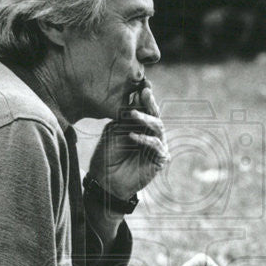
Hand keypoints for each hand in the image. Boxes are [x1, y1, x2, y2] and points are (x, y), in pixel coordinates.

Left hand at [87, 82, 168, 199]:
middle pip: (155, 114)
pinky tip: (132, 136)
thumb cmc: (108, 155)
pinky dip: (144, 139)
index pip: (146, 108)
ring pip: (158, 126)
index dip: (145, 96)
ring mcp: (157, 146)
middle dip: (149, 102)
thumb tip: (135, 96)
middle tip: (144, 92)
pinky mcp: (160, 159)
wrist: (106, 180)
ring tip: (132, 114)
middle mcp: (151, 133)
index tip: (142, 84)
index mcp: (140, 125)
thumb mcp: (114, 130)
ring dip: (146, 118)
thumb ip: (125, 116)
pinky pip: (156, 145)